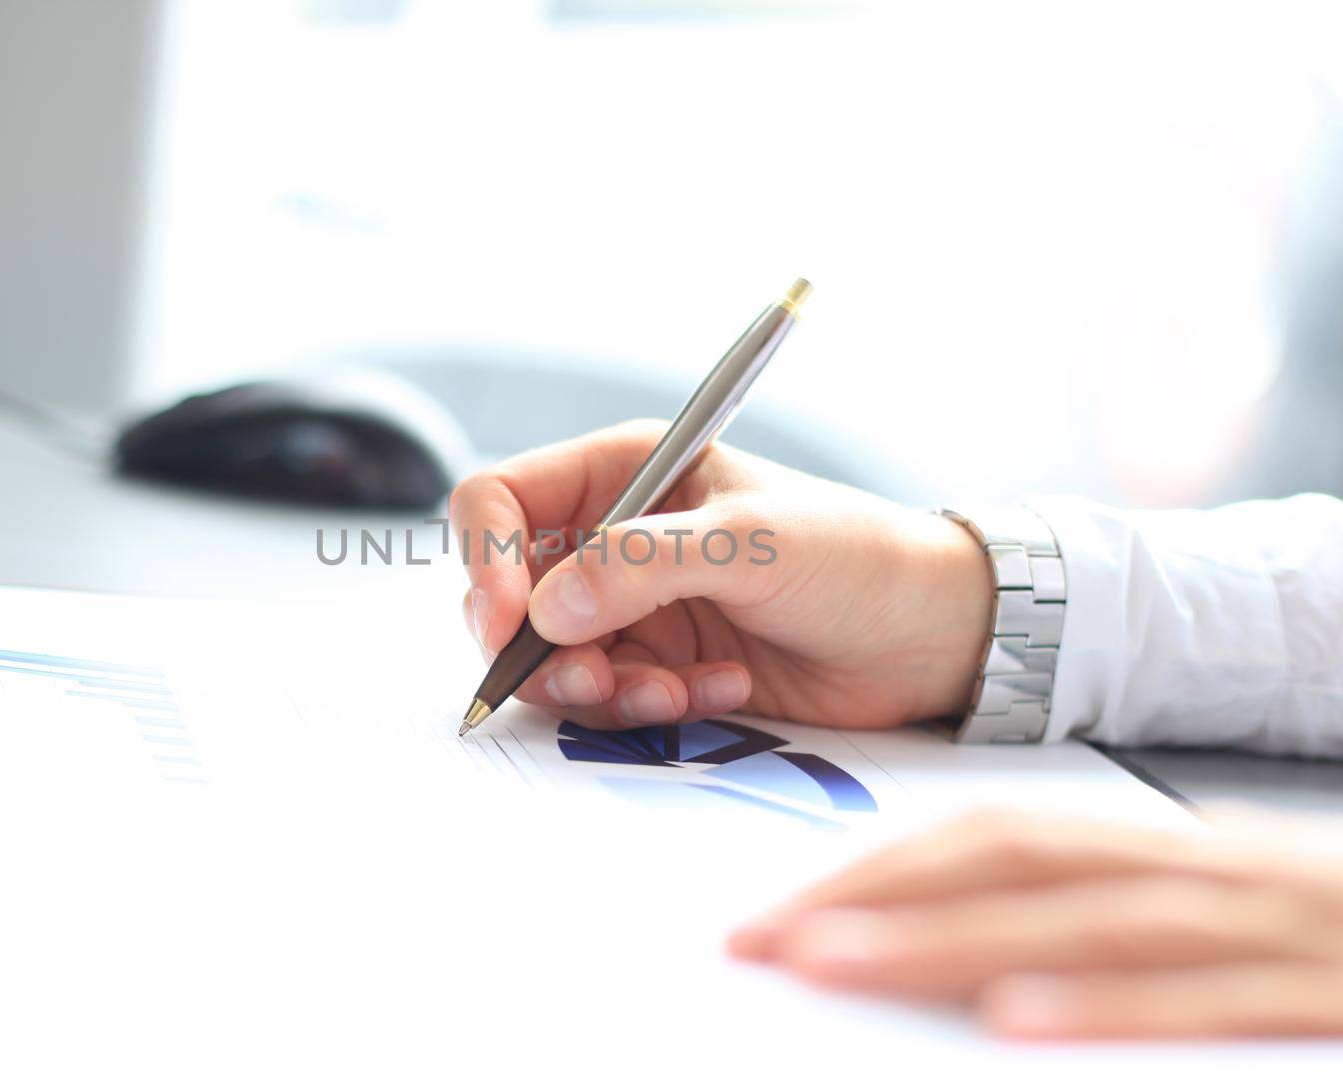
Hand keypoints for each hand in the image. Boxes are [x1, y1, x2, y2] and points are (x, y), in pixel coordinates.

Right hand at [448, 420, 991, 728]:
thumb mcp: (748, 543)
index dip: (485, 559)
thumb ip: (639, 567)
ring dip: (603, 688)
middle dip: (543, 647)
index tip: (509, 622)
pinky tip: (722, 690)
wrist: (930, 633)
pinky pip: (610, 699)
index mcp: (625, 471)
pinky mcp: (660, 664)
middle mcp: (614, 535)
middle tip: (597, 679)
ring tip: (676, 691)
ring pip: (554, 658)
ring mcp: (634, 606)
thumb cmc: (854, 556)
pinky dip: (651, 707)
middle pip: (512, 593)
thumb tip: (544, 610)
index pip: (502, 500)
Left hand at [729, 810, 1342, 1038]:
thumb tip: (971, 970)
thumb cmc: (1338, 944)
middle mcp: (1209, 869)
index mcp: (1170, 850)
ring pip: (1089, 922)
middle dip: (872, 898)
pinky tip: (1014, 1026)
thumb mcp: (1215, 921)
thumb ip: (1104, 928)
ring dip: (947, 943)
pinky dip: (1108, 1010)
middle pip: (1012, 863)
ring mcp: (1276, 924)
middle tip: (755, 939)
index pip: (992, 835)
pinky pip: (1208, 999)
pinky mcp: (1331, 993)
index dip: (874, 865)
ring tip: (831, 967)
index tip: (771, 909)